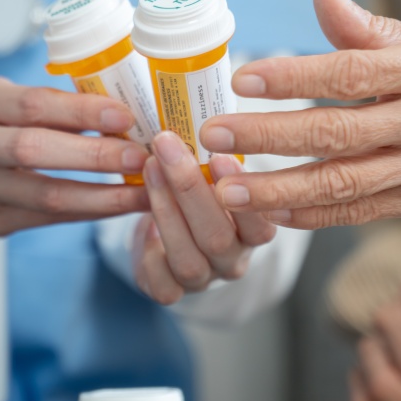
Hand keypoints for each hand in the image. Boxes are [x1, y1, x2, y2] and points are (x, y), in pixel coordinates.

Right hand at [0, 77, 150, 236]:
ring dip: (102, 194)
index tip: (125, 115)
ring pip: (44, 195)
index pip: (33, 104)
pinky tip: (122, 206)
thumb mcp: (13, 102)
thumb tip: (126, 114)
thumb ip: (58, 106)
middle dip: (94, 155)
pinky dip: (90, 212)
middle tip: (140, 157)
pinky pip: (48, 219)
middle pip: (33, 150)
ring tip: (144, 191)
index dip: (81, 110)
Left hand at [131, 131, 277, 304]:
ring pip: (188, 256)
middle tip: (167, 143)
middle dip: (189, 187)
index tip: (222, 155)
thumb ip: (216, 159)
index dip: (242, 191)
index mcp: (255, 234)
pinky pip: (162, 283)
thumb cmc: (197, 197)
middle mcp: (233, 261)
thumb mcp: (214, 177)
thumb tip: (198, 108)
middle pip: (217, 235)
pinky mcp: (171, 292)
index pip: (261, 223)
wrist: (169, 240)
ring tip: (148, 166)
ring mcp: (203, 281)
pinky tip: (139, 217)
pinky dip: (149, 250)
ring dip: (164, 208)